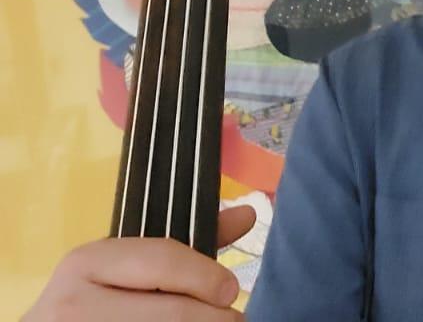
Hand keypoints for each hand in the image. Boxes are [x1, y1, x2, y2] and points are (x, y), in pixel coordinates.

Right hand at [23, 204, 255, 320]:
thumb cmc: (94, 300)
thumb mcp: (128, 268)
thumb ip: (185, 247)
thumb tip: (248, 213)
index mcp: (86, 262)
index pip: (162, 261)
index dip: (206, 278)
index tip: (230, 291)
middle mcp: (71, 304)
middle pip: (169, 313)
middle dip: (212, 319)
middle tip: (232, 320)